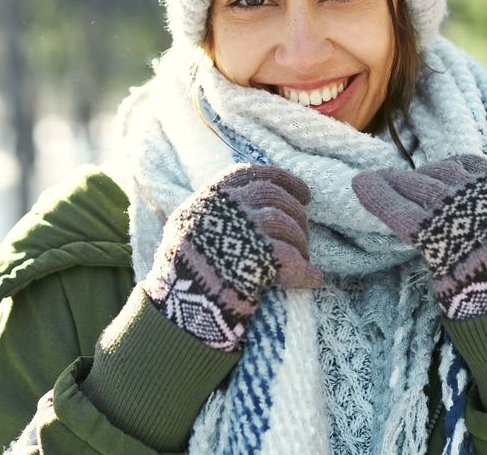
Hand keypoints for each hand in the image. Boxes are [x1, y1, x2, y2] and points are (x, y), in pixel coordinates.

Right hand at [142, 163, 322, 350]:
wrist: (174, 312)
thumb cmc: (182, 275)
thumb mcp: (187, 231)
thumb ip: (216, 214)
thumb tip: (256, 208)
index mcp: (208, 199)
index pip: (251, 173)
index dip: (283, 179)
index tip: (304, 193)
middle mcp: (224, 209)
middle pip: (274, 197)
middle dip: (296, 215)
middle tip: (303, 236)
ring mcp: (240, 232)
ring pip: (285, 223)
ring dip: (301, 242)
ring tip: (304, 260)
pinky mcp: (255, 260)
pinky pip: (292, 259)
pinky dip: (305, 271)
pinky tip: (313, 279)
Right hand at [352, 154, 486, 318]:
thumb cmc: (478, 297)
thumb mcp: (441, 285)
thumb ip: (427, 251)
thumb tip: (410, 221)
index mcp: (439, 241)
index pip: (397, 210)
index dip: (375, 194)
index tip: (358, 182)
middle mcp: (461, 212)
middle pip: (416, 187)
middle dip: (392, 182)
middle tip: (377, 179)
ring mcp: (484, 196)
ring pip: (441, 172)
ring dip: (422, 175)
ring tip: (413, 181)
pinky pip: (472, 164)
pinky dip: (454, 165)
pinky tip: (445, 172)